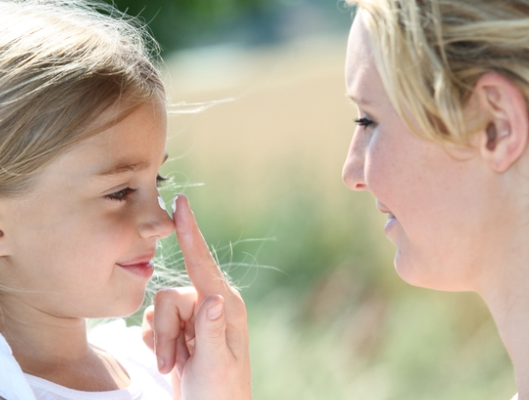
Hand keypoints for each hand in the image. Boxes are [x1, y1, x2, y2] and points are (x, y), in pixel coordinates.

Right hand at [142, 194, 250, 399]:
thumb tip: (214, 297)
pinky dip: (156, 343)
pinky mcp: (182, 328)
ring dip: (161, 341)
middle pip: (169, 296)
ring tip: (175, 363)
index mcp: (226, 306)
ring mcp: (196, 317)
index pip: (202, 263)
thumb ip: (211, 329)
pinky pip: (153, 322)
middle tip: (172, 361)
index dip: (189, 232)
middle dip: (164, 330)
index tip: (181, 203)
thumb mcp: (214, 364)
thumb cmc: (218, 394)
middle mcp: (212, 306)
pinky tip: (172, 360)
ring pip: (158, 310)